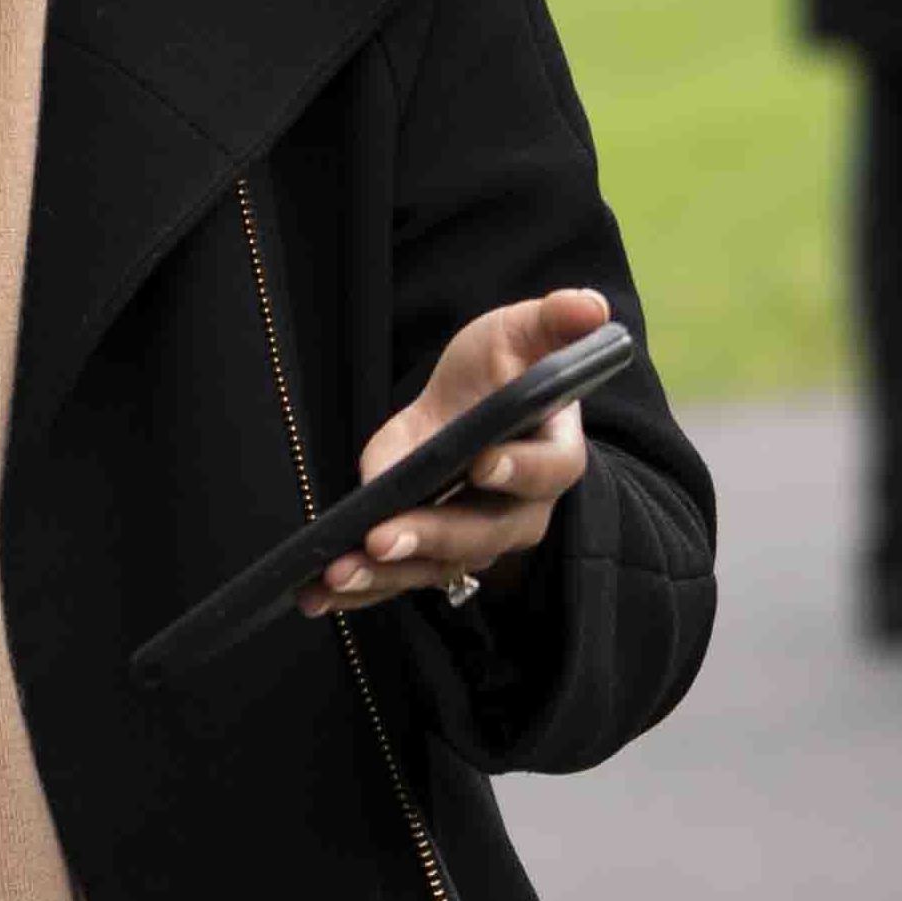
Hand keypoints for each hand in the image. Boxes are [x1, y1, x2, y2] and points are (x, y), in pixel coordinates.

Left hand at [310, 289, 609, 615]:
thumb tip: (589, 305)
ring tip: (335, 573)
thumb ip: (553, 321)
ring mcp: (478, 541)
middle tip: (381, 535)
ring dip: (385, 574)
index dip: (518, 470)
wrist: (472, 403)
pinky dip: (360, 589)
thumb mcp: (522, 333)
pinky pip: (401, 580)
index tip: (482, 462)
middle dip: (431, 537)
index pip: (547, 470)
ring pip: (439, 568)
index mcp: (555, 454)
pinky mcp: (434, 555)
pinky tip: (312, 595)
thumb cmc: (503, 369)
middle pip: (485, 535)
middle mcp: (522, 511)